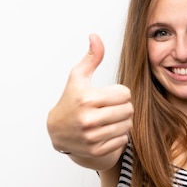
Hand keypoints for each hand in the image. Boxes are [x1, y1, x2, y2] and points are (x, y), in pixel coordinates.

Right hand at [47, 34, 132, 168]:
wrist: (57, 132)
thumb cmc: (71, 101)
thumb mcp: (78, 77)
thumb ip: (91, 57)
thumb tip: (95, 36)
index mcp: (86, 99)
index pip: (124, 93)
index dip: (120, 93)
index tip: (110, 95)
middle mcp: (88, 119)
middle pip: (128, 109)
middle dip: (123, 107)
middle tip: (112, 107)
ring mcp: (92, 137)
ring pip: (127, 125)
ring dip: (123, 121)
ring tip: (111, 118)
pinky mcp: (96, 150)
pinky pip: (122, 140)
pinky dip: (119, 135)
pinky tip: (107, 130)